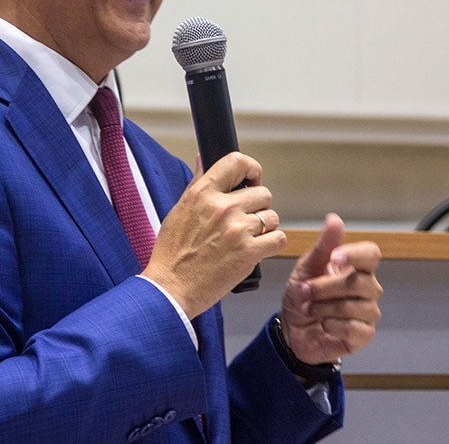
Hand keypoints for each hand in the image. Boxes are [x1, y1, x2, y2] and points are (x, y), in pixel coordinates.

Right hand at [142, 152, 286, 318]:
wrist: (171, 288)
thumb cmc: (172, 253)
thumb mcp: (179, 210)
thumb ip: (197, 183)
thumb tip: (202, 160)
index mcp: (203, 193)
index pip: (237, 162)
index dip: (251, 169)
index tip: (251, 179)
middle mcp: (222, 208)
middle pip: (263, 193)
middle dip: (258, 206)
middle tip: (246, 219)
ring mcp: (237, 230)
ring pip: (272, 217)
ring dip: (265, 227)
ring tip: (248, 237)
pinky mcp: (249, 253)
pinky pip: (278, 238)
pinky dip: (271, 244)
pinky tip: (256, 249)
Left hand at [280, 214, 382, 364]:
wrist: (292, 329)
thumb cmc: (302, 296)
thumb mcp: (306, 267)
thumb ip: (323, 245)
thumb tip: (335, 219)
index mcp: (355, 267)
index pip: (371, 254)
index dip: (356, 254)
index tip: (335, 256)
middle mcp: (368, 288)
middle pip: (359, 281)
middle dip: (325, 287)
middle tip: (305, 291)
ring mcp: (368, 312)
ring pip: (354, 306)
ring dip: (324, 307)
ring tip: (309, 308)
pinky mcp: (364, 335)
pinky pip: (354, 327)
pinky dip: (332, 324)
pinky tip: (323, 324)